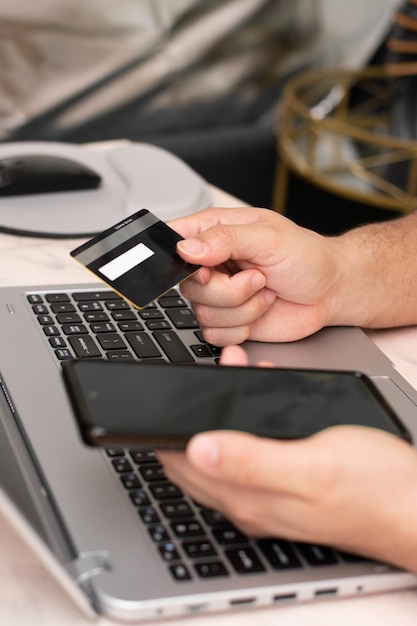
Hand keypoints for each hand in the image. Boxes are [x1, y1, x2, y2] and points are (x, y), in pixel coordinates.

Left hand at [158, 346, 416, 570]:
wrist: (415, 506)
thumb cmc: (373, 488)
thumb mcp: (311, 466)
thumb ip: (251, 461)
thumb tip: (196, 448)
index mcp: (248, 498)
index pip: (182, 465)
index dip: (170, 427)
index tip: (173, 394)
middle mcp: (250, 502)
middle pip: (198, 457)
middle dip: (192, 413)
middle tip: (206, 374)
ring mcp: (267, 497)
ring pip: (224, 451)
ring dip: (218, 414)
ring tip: (233, 371)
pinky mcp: (286, 488)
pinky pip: (249, 454)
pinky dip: (244, 423)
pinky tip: (260, 400)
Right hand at [169, 207, 344, 343]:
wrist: (330, 291)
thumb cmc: (308, 258)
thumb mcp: (270, 237)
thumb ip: (226, 239)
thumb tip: (187, 248)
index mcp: (215, 233)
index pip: (174, 238)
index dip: (179, 256)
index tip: (207, 265)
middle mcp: (212, 264)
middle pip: (187, 285)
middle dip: (228, 289)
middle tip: (258, 277)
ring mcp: (218, 294)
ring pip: (202, 313)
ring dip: (242, 308)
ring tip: (264, 291)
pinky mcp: (227, 321)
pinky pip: (214, 334)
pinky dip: (242, 328)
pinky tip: (260, 310)